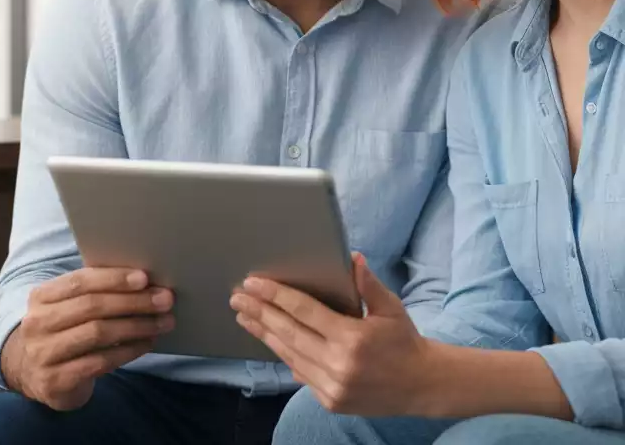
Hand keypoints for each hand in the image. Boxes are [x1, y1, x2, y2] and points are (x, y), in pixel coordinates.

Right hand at [1, 267, 174, 410]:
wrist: (32, 373)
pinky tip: (146, 344)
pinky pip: (100, 362)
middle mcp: (38, 323)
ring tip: (163, 322)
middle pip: (92, 306)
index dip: (113, 278)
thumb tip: (142, 280)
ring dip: (136, 326)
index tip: (144, 277)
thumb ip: (91, 292)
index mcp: (41, 296)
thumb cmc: (61, 331)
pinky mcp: (55, 380)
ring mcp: (43, 353)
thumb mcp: (65, 307)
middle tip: (164, 300)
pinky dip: (127, 351)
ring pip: (98, 334)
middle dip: (133, 301)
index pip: (80, 281)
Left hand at [230, 253, 431, 415]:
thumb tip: (352, 258)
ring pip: (289, 354)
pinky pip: (299, 373)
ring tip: (244, 316)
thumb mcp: (390, 308)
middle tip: (237, 297)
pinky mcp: (331, 401)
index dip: (275, 295)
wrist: (423, 386)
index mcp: (352, 338)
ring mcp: (333, 386)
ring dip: (263, 333)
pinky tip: (267, 338)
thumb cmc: (404, 340)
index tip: (252, 283)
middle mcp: (339, 365)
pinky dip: (282, 354)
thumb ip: (368, 284)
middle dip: (259, 312)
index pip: (304, 311)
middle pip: (288, 332)